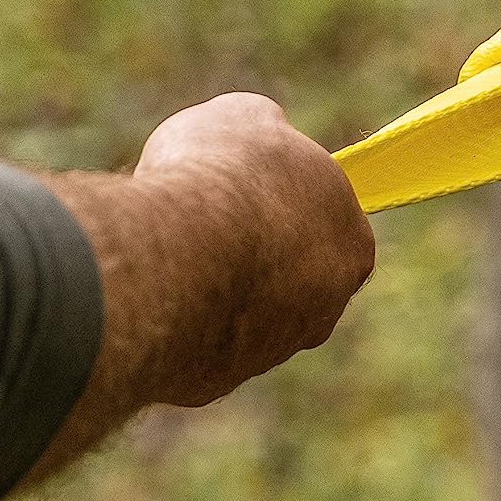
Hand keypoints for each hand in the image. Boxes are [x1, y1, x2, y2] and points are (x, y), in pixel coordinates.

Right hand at [28, 92, 375, 481]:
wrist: (174, 255)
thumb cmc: (221, 179)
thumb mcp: (245, 121)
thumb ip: (265, 134)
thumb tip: (264, 136)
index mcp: (352, 244)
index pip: (328, 223)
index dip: (282, 200)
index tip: (242, 187)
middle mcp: (324, 308)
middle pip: (288, 276)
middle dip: (248, 250)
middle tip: (198, 219)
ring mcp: (271, 350)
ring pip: (240, 313)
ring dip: (209, 285)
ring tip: (164, 248)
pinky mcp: (217, 379)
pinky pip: (194, 343)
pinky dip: (174, 318)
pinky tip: (149, 288)